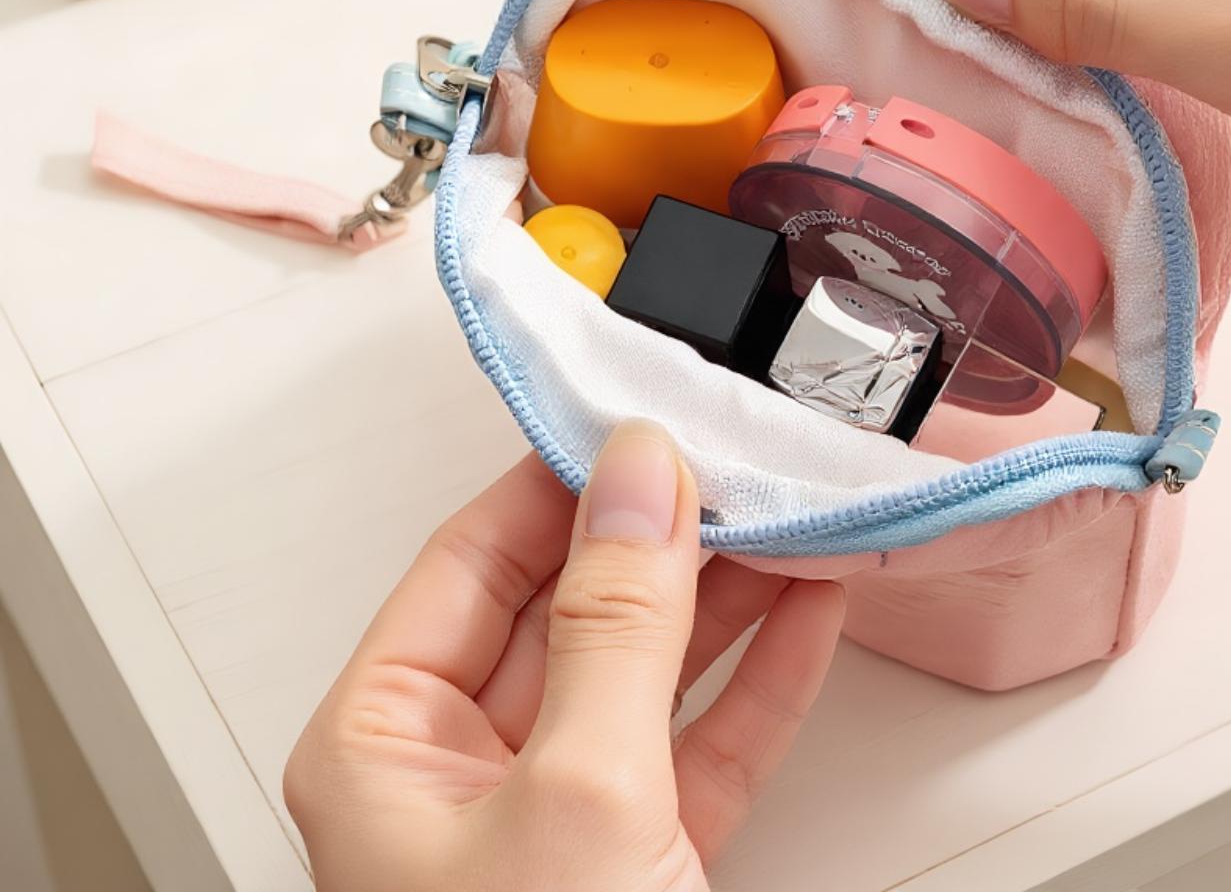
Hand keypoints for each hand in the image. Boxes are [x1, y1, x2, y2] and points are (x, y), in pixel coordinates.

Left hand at [285, 423, 844, 891]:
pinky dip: (763, 672)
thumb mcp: (579, 793)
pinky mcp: (642, 856)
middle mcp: (464, 771)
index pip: (474, 557)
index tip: (644, 414)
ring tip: (792, 514)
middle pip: (569, 601)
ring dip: (730, 590)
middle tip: (738, 459)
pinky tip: (811, 609)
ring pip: (648, 662)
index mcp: (388, 743)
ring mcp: (559, 815)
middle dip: (664, 531)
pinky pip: (704, 735)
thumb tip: (640, 474)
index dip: (563, 477)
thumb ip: (615, 621)